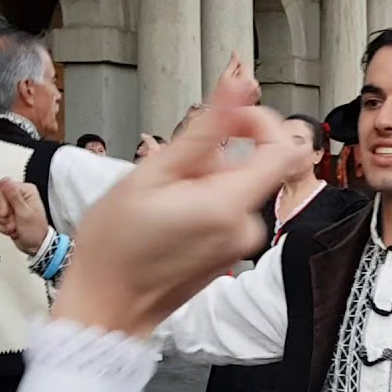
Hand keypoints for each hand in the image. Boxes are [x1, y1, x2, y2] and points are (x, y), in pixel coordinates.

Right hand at [0, 179, 50, 254]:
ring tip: (14, 226)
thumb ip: (14, 197)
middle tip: (12, 221)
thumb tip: (6, 181)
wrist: (35, 246)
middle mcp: (17, 196)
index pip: (3, 185)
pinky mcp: (4, 214)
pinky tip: (10, 229)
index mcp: (25, 191)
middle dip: (2, 213)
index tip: (6, 212)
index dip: (1, 199)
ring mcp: (10, 205)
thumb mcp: (25, 213)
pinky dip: (0, 225)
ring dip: (2, 221)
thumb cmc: (36, 231)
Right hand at [49, 105, 301, 337]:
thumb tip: (239, 85)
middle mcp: (247, 227)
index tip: (227, 118)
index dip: (259, 121)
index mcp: (231, 206)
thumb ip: (205, 128)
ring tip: (162, 196)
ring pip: (238, 185)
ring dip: (204, 177)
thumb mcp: (152, 174)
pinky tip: (169, 213)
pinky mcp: (232, 251)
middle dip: (217, 153)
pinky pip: (230, 208)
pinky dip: (205, 198)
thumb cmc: (116, 248)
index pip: (283, 147)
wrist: (107, 306)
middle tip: (171, 168)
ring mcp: (241, 242)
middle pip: (255, 165)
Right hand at [208, 51, 261, 106]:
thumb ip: (232, 63)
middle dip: (239, 76)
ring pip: (249, 80)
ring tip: (234, 91)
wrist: (227, 112)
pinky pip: (251, 88)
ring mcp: (257, 92)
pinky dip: (246, 90)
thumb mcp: (225, 76)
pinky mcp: (257, 96)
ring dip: (243, 83)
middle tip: (230, 86)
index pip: (243, 65)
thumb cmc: (224, 96)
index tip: (231, 76)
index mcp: (247, 79)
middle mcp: (255, 85)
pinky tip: (239, 95)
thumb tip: (235, 53)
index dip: (235, 69)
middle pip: (247, 73)